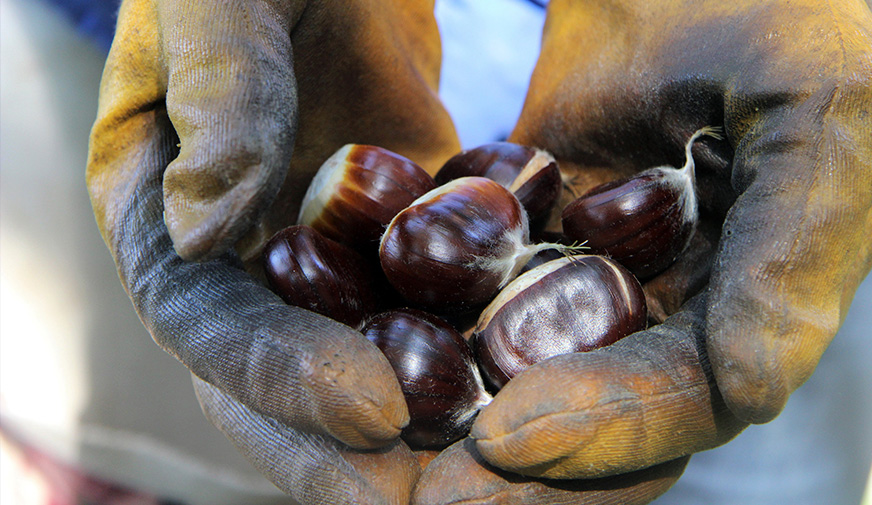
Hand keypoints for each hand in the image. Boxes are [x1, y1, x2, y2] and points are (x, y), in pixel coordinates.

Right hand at [86, 0, 460, 500]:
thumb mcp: (221, 1)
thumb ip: (216, 97)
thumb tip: (202, 227)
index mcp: (159, 215)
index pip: (207, 324)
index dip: (279, 379)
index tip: (372, 412)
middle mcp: (238, 262)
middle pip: (281, 384)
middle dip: (350, 452)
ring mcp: (320, 261)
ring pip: (363, 365)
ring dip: (426, 427)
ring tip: (498, 476)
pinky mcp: (392, 246)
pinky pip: (429, 313)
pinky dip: (476, 355)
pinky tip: (540, 387)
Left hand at [415, 0, 871, 497]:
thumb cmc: (763, 9)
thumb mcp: (813, 107)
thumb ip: (797, 248)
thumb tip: (753, 390)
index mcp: (748, 299)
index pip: (686, 398)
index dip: (610, 430)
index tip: (508, 441)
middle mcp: (666, 307)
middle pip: (599, 415)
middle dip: (522, 469)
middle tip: (429, 502)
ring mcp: (585, 278)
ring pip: (525, 376)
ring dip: (457, 423)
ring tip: (379, 455)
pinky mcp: (519, 242)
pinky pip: (468, 301)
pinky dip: (419, 337)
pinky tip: (360, 361)